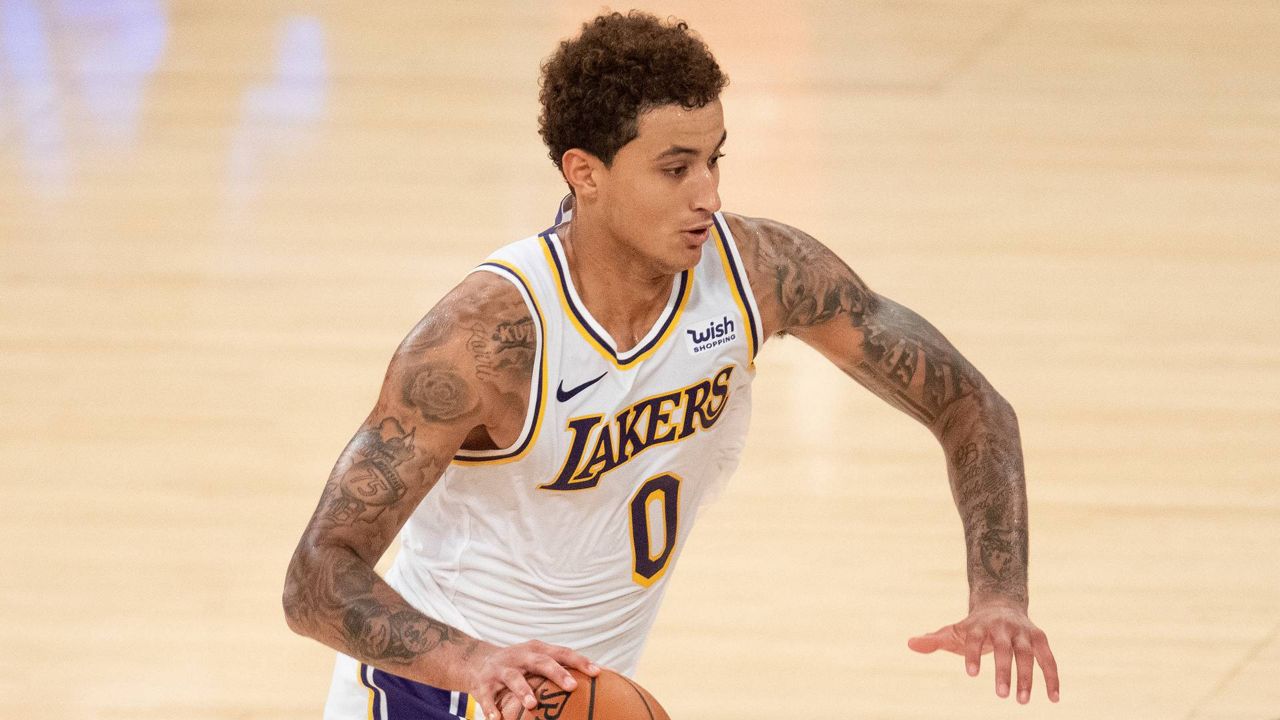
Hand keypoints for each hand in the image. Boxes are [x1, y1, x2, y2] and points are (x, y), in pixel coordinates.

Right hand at [466, 640, 599, 719]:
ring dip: (523, 690)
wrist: (477, 661)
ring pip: (513, 678)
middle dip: (557, 673)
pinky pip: (487, 696)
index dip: (580, 661)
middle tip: (572, 687)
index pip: (562, 653)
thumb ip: (561, 667)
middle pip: (540, 661)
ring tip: (532, 705)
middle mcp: (520, 656)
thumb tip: (601, 679)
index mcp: (537, 650)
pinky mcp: (483, 683)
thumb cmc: (519, 665)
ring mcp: (500, 669)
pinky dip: (491, 708)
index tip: (597, 672)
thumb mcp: (537, 660)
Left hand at [907, 600, 1058, 703]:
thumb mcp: (953, 631)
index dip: (972, 654)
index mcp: (979, 624)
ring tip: (1023, 701)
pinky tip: (1054, 699)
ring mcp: (1022, 632)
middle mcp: (1003, 626)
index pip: (974, 638)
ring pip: (1028, 653)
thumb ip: (934, 640)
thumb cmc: (972, 626)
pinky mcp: (1039, 638)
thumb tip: (910, 643)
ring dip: (1027, 677)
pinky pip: (1049, 659)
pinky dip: (1052, 678)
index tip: (970, 675)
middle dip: (1003, 670)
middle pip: (1004, 647)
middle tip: (1001, 695)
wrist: (1000, 604)